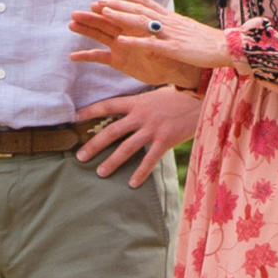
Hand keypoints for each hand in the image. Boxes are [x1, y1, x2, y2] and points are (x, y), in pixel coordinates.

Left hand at [70, 0, 229, 73]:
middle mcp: (169, 22)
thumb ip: (175, 26)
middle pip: (138, 9)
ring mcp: (170, 34)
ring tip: (102, 12)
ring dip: (121, 16)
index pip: (146, 1)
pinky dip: (134, 41)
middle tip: (97, 0)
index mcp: (172, 18)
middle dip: (117, 4)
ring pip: (141, 22)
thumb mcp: (189, 30)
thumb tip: (165, 22)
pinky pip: (150, 44)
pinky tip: (119, 41)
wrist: (229, 48)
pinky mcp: (174, 48)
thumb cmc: (210, 43)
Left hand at [74, 86, 201, 186]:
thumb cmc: (182, 96)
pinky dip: (140, 172)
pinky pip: (149, 160)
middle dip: (93, 144)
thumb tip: (131, 109)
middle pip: (111, 131)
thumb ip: (143, 102)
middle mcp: (141, 115)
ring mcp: (153, 129)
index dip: (89, 111)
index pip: (107, 105)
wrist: (204, 99)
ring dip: (111, 161)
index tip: (73, 118)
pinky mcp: (165, 140)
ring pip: (126, 148)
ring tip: (100, 173)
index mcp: (137, 102)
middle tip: (80, 156)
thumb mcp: (158, 94)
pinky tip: (132, 184)